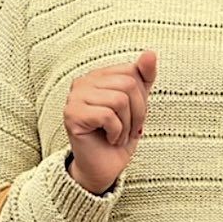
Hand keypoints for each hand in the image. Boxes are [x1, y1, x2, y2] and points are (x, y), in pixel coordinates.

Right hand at [64, 51, 157, 193]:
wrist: (103, 168)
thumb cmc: (118, 136)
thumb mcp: (137, 104)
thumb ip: (143, 77)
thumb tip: (150, 53)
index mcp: (97, 76)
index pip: (131, 72)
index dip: (141, 98)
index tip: (133, 116)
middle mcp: (82, 82)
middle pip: (128, 85)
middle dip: (137, 113)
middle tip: (128, 129)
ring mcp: (74, 98)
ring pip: (119, 100)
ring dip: (126, 125)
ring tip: (117, 135)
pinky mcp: (72, 115)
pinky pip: (108, 116)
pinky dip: (116, 132)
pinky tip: (108, 139)